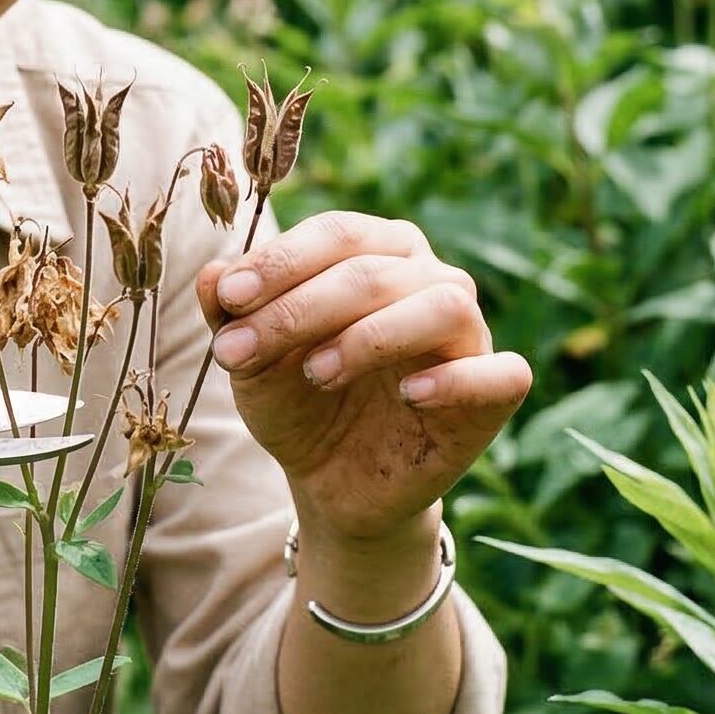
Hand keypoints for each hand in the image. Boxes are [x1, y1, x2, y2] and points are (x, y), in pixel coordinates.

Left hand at [193, 210, 530, 545]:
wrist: (331, 480)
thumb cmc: (297, 399)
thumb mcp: (251, 359)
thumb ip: (229, 315)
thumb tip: (212, 275)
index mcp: (377, 250)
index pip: (337, 233)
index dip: (281, 261)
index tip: (230, 297)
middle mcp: (430, 278)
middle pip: (374, 270)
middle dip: (299, 308)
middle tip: (239, 350)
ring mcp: (469, 335)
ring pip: (442, 304)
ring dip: (372, 335)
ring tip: (318, 372)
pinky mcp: (495, 394)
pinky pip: (502, 372)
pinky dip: (458, 380)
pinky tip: (409, 395)